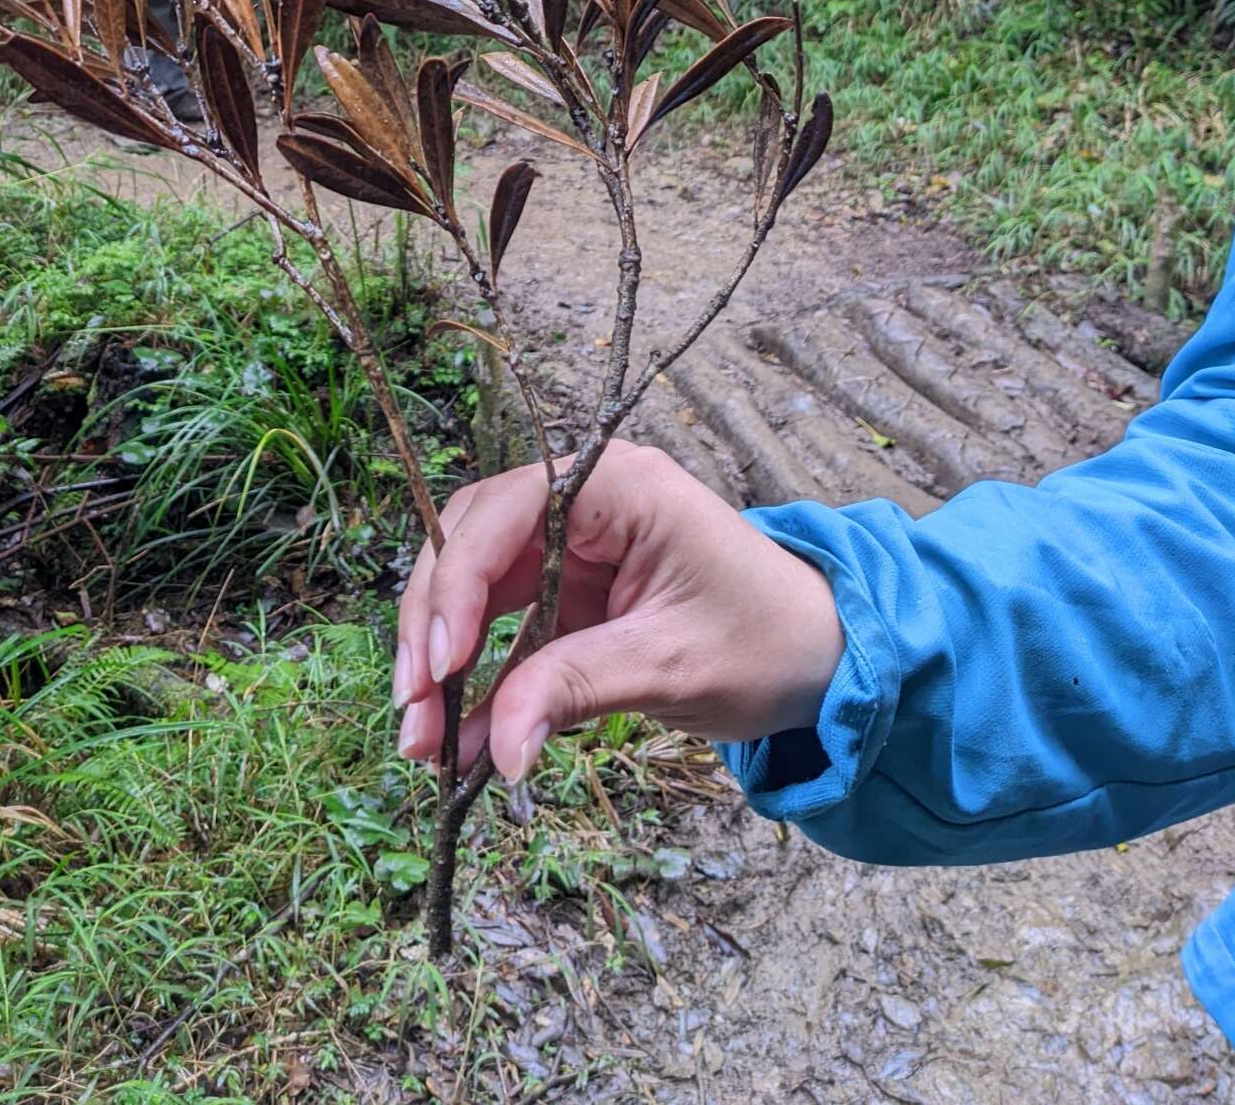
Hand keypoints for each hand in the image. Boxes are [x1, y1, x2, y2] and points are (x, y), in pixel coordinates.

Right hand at [393, 441, 842, 781]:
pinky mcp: (564, 591)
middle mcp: (581, 502)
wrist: (822, 658)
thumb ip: (575, 690)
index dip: (457, 583)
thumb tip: (494, 750)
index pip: (503, 513)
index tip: (439, 662)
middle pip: (470, 546)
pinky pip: (498, 628)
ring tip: (419, 738)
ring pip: (470, 588)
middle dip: (432, 627)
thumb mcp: (671, 665)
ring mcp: (568, 546)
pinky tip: (453, 736)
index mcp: (616, 485)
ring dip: (438, 658)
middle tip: (412, 710)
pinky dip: (472, 679)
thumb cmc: (767, 641)